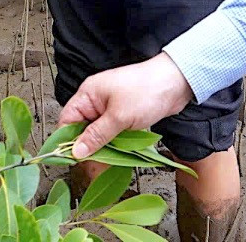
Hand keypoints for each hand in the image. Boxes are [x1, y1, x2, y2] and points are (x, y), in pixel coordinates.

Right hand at [59, 54, 193, 158]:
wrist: (177, 83)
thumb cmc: (147, 90)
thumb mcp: (118, 117)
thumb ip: (96, 136)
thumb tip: (76, 151)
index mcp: (88, 94)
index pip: (67, 120)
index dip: (67, 140)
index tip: (73, 159)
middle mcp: (96, 101)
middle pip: (82, 129)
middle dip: (88, 146)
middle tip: (96, 162)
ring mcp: (110, 108)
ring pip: (98, 134)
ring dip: (104, 146)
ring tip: (111, 156)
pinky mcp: (123, 115)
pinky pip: (112, 133)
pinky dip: (116, 142)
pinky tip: (121, 151)